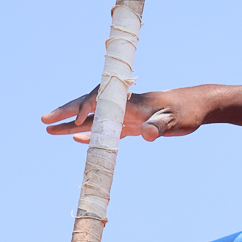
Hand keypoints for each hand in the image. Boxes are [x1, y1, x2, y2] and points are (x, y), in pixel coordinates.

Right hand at [40, 87, 210, 142]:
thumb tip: (147, 134)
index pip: (100, 101)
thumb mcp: (175, 121)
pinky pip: (105, 130)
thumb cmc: (187, 112)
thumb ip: (160, 126)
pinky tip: (76, 141)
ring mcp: (125, 115)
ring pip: (93, 119)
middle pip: (88, 107)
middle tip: (43, 121)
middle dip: (65, 113)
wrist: (198, 106)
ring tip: (48, 131)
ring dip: (71, 124)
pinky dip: (90, 135)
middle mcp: (123, 106)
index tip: (77, 120)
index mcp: (130, 101)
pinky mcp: (131, 125)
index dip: (86, 109)